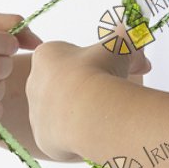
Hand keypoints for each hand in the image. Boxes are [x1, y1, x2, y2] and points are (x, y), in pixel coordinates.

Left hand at [26, 38, 150, 160]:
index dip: (88, 64)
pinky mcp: (41, 137)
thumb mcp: (118, 46)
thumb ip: (124, 36)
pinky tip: (92, 132)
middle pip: (60, 85)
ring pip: (59, 112)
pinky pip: (60, 137)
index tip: (104, 70)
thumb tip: (134, 29)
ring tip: (99, 115)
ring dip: (78, 112)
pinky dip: (76, 135)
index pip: (64, 58)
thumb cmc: (101, 72)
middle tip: (105, 93)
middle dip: (81, 89)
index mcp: (46, 56)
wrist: (90, 111)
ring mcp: (36, 112)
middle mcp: (34, 83)